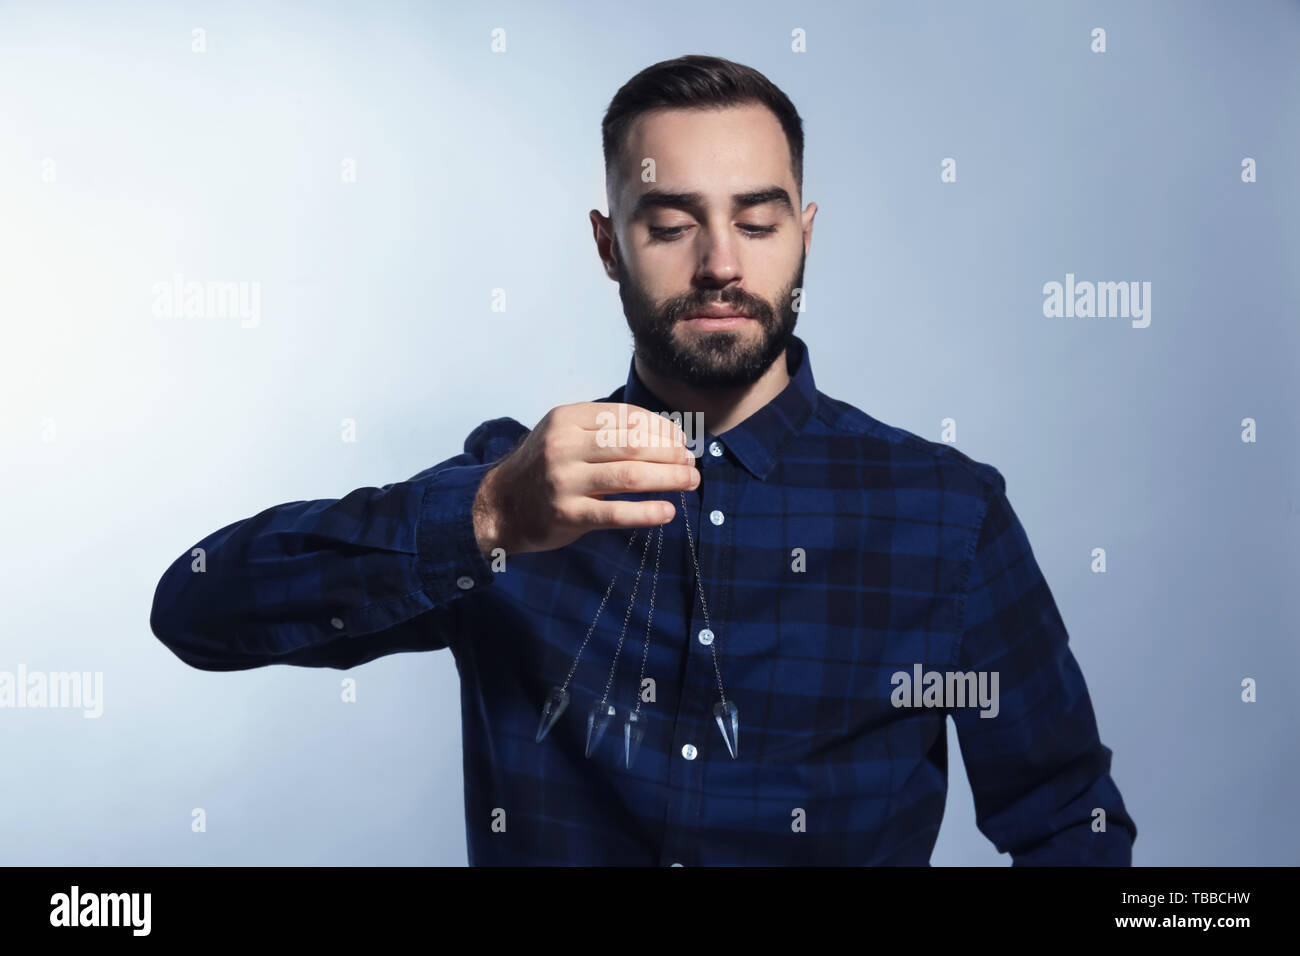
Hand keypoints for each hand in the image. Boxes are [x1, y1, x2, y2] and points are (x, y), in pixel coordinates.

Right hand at [472, 402, 697, 556]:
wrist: (500, 506)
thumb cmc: (543, 468)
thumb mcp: (565, 435)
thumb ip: (604, 431)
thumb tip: (664, 434)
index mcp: (567, 418)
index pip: (627, 417)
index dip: (662, 429)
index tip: (682, 440)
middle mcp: (564, 445)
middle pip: (633, 444)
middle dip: (670, 453)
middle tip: (692, 463)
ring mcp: (564, 480)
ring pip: (630, 476)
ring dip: (668, 478)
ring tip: (690, 482)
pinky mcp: (567, 514)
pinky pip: (616, 513)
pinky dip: (647, 512)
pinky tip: (668, 512)